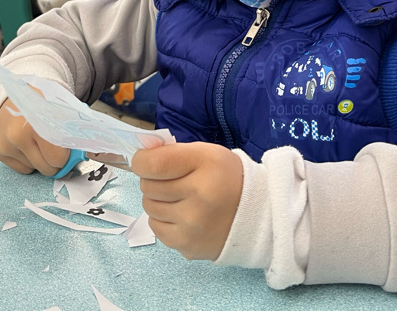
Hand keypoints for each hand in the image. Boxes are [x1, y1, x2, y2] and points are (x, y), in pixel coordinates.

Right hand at [0, 96, 69, 174]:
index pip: (58, 158)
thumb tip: (86, 154)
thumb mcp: (61, 111)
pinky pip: (22, 169)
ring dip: (40, 159)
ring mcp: (6, 144)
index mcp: (37, 122)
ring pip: (34, 168)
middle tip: (53, 144)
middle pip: (46, 167)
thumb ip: (73, 132)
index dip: (65, 155)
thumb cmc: (42, 104)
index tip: (66, 147)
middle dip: (54, 160)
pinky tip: (26, 144)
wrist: (15, 97)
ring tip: (37, 140)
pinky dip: (28, 160)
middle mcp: (17, 135)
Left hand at [132, 142, 243, 260]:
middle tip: (171, 181)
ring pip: (149, 207)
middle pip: (148, 186)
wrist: (255, 215)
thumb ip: (173, 152)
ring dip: (158, 200)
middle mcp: (199, 195)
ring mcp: (192, 224)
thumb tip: (141, 156)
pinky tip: (181, 215)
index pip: (154, 164)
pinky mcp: (186, 245)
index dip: (142, 161)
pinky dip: (163, 219)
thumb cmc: (226, 178)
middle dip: (153, 180)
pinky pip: (155, 227)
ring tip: (178, 198)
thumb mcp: (206, 153)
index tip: (145, 162)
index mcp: (205, 165)